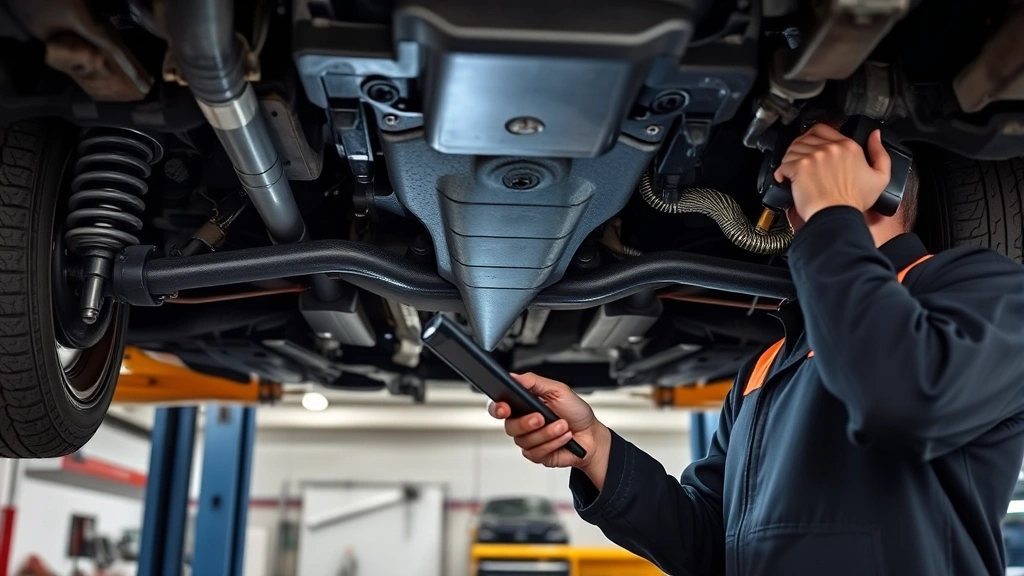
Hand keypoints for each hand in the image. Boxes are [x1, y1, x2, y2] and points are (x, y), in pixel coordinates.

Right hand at [488, 373, 612, 488]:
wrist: (591, 436)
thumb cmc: (576, 412)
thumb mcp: (558, 390)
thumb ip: (534, 382)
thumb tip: (514, 377)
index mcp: (524, 404)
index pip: (500, 406)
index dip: (498, 408)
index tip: (505, 408)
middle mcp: (523, 422)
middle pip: (509, 426)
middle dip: (526, 423)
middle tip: (541, 418)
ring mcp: (529, 439)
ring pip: (524, 440)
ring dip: (547, 433)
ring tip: (562, 426)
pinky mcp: (536, 454)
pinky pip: (535, 452)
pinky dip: (552, 444)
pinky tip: (563, 438)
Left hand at [774, 123, 891, 221]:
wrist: (838, 216)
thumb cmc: (854, 201)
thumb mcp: (880, 176)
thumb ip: (879, 152)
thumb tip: (875, 135)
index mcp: (848, 147)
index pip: (824, 129)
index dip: (813, 136)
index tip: (810, 145)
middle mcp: (830, 148)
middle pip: (805, 137)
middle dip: (800, 147)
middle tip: (798, 158)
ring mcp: (814, 157)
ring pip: (793, 148)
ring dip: (790, 158)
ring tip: (791, 169)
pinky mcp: (800, 167)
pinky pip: (783, 163)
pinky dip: (781, 171)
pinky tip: (785, 178)